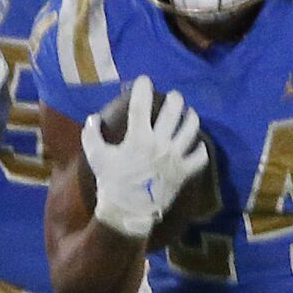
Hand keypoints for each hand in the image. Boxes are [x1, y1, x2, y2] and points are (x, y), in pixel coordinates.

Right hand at [83, 75, 207, 239]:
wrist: (128, 212)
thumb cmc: (111, 183)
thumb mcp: (95, 156)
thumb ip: (92, 134)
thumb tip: (93, 118)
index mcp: (138, 137)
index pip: (142, 104)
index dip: (143, 87)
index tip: (144, 80)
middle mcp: (160, 144)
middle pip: (174, 111)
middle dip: (175, 99)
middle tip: (174, 97)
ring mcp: (175, 158)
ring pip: (191, 129)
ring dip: (191, 117)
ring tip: (189, 114)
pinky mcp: (184, 173)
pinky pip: (200, 156)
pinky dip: (200, 149)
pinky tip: (197, 145)